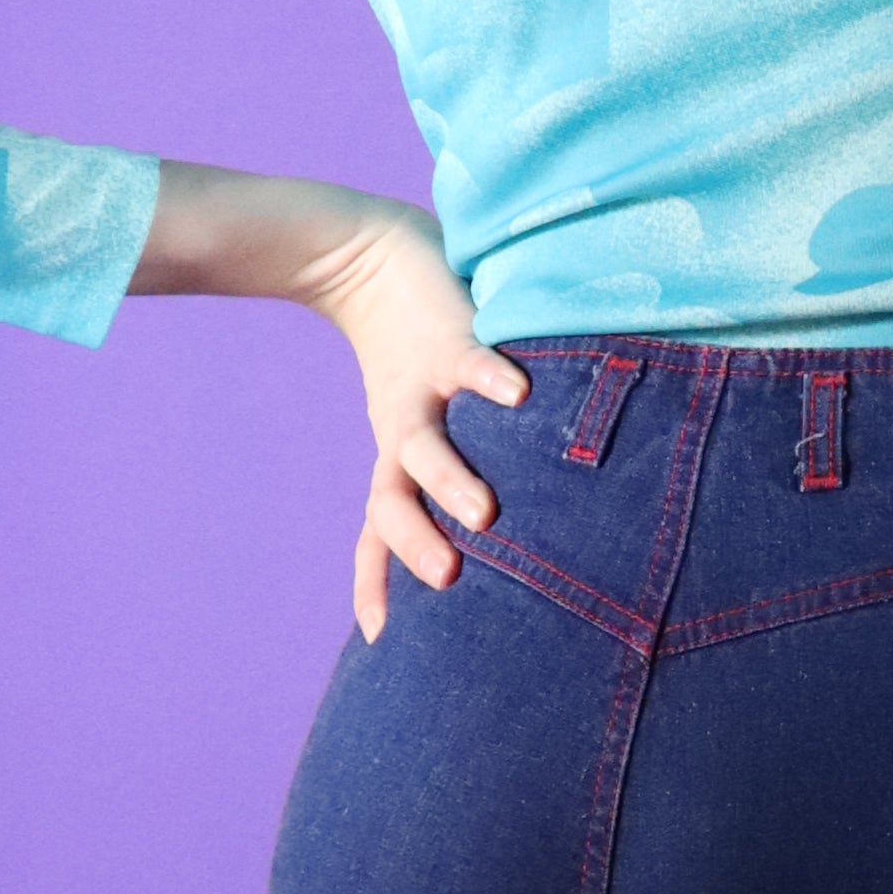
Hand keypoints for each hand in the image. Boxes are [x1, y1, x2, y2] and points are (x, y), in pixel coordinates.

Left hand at [293, 197, 529, 639]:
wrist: (371, 253)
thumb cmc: (413, 347)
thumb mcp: (426, 413)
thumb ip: (459, 466)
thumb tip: (501, 526)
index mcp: (398, 457)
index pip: (379, 530)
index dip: (376, 581)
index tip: (380, 640)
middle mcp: (404, 432)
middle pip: (394, 498)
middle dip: (416, 541)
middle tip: (448, 580)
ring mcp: (424, 388)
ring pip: (425, 444)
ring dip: (451, 480)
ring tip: (484, 513)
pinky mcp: (450, 338)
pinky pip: (471, 363)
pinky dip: (493, 380)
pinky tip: (521, 397)